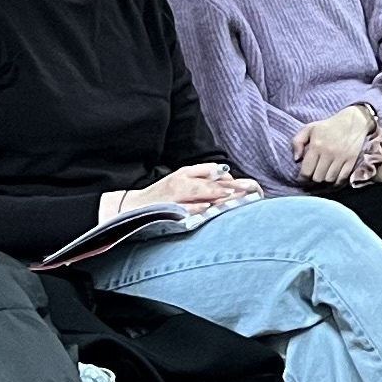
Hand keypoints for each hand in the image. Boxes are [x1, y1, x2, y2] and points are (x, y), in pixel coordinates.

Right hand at [108, 164, 247, 224]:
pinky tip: (206, 209)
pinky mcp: (166, 209)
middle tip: (248, 191)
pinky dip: (194, 208)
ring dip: (216, 195)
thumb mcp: (182, 179)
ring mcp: (174, 196)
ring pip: (198, 193)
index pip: (213, 172)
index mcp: (186, 173)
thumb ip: (203, 176)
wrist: (132, 208)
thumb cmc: (162, 195)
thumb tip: (227, 177)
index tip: (247, 187)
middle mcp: (181, 182)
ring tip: (234, 198)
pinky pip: (183, 208)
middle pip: (210, 183)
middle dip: (230, 188)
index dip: (230, 180)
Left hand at [292, 107, 376, 185]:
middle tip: (313, 178)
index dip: (302, 178)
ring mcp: (341, 157)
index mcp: (316, 145)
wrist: (354, 121)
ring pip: (329, 179)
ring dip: (325, 181)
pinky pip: (342, 178)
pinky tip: (333, 179)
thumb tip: (297, 159)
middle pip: (318, 178)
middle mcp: (328, 153)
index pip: (307, 171)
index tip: (302, 178)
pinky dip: (337, 182)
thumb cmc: (329, 126)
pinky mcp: (351, 160)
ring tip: (322, 178)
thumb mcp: (309, 128)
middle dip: (313, 180)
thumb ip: (297, 142)